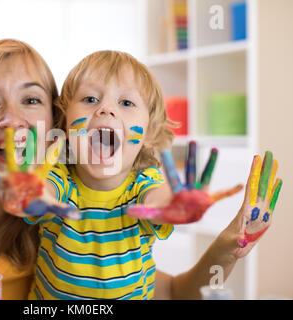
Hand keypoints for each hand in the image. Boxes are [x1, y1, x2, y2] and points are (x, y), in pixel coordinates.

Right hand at [0, 127, 78, 218]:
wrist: (22, 206)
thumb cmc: (37, 204)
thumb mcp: (49, 207)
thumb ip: (62, 210)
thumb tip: (78, 215)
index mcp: (38, 177)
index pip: (48, 162)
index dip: (54, 151)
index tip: (60, 138)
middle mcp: (25, 172)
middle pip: (30, 154)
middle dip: (33, 141)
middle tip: (38, 124)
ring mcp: (13, 175)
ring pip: (11, 158)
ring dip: (9, 145)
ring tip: (8, 129)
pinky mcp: (2, 181)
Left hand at [127, 141, 242, 223]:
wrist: (179, 217)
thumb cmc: (168, 212)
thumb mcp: (156, 214)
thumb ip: (143, 212)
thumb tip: (127, 212)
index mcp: (176, 191)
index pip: (172, 175)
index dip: (168, 164)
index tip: (164, 150)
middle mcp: (188, 188)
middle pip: (189, 169)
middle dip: (191, 156)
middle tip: (192, 141)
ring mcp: (199, 192)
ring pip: (205, 175)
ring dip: (210, 163)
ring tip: (215, 150)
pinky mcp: (208, 199)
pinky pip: (221, 195)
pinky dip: (230, 191)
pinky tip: (240, 185)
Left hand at [230, 151, 281, 257]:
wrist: (225, 253)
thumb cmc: (225, 248)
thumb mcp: (230, 245)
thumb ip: (237, 242)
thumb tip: (242, 241)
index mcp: (244, 211)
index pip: (250, 187)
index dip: (254, 173)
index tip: (256, 158)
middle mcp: (252, 209)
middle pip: (260, 185)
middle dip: (264, 169)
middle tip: (269, 153)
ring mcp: (258, 213)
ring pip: (266, 191)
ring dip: (270, 176)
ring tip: (275, 163)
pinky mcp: (262, 219)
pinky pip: (271, 202)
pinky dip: (275, 191)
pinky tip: (278, 182)